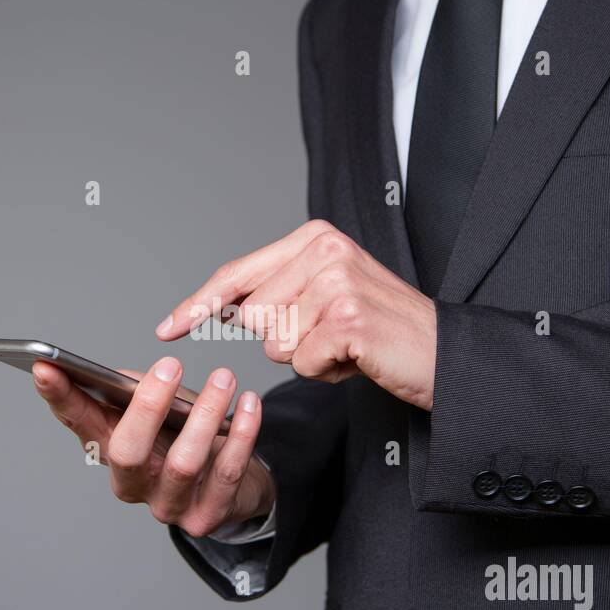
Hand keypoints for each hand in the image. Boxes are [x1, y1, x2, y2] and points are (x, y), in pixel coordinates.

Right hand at [31, 357, 275, 537]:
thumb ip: (137, 391)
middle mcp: (131, 483)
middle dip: (147, 407)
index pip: (77, 421)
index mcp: (109, 449)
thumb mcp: (160, 408)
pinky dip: (241, 434)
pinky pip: (226, 473)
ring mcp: (167, 506)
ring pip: (182, 464)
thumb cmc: (188, 437)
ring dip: (205, 415)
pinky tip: (249, 404)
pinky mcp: (205, 518)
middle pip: (127, 451)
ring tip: (224, 378)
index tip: (44, 366)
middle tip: (169, 365)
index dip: (59, 397)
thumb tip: (128, 377)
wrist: (234, 486)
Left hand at [155, 220, 437, 409]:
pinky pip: (301, 362)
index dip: (198, 304)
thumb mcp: (326, 296)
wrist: (443, 354)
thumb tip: (220, 306)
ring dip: (306, 358)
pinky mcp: (347, 316)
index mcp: (314, 237)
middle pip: (251, 316)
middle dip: (283, 340)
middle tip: (332, 335)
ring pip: (274, 343)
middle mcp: (324, 249)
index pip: (237, 274)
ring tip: (346, 346)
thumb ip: (277, 292)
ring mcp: (336, 280)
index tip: (167, 329)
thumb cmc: (381, 331)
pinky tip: (357, 358)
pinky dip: (326, 372)